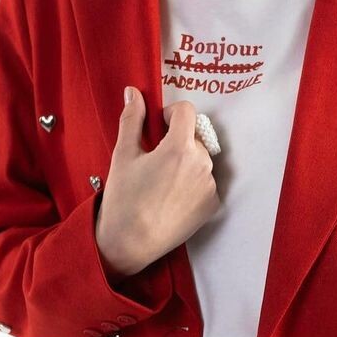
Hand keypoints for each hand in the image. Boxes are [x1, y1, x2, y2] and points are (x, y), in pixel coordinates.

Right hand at [95, 86, 220, 276]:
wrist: (131, 243)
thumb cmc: (124, 199)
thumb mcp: (123, 155)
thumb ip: (132, 120)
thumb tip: (133, 93)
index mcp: (180, 148)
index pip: (186, 111)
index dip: (170, 114)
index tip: (158, 126)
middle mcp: (202, 164)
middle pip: (193, 137)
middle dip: (177, 141)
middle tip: (154, 160)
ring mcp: (210, 185)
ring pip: (200, 160)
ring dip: (185, 162)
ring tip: (161, 182)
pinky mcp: (212, 204)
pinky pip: (205, 182)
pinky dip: (192, 183)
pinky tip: (171, 197)